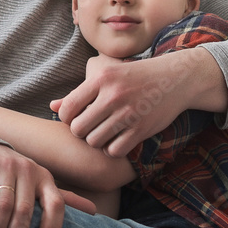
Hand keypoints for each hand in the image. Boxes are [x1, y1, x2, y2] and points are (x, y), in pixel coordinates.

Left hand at [51, 48, 225, 156]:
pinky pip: (115, 150)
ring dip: (96, 142)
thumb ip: (79, 94)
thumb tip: (52, 107)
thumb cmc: (135, 77)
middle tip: (90, 128)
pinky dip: (113, 150)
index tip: (77, 118)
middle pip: (78, 129)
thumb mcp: (107, 76)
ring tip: (104, 134)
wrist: (174, 78)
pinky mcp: (142, 129)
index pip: (68, 109)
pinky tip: (117, 141)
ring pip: (95, 141)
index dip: (67, 119)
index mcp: (101, 79)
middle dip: (81, 132)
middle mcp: (113, 96)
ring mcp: (128, 113)